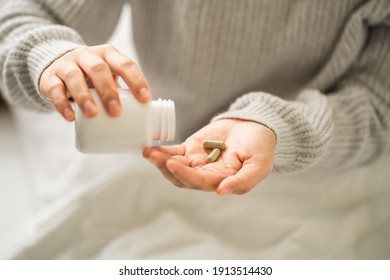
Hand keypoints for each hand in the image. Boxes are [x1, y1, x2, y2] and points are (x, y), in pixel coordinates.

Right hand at [39, 44, 151, 120]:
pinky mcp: (50, 78)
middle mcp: (87, 56)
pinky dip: (62, 104)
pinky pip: (55, 89)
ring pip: (74, 77)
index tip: (145, 100)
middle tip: (116, 112)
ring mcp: (67, 65)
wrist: (58, 65)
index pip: (125, 64)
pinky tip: (70, 117)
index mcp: (107, 55)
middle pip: (98, 69)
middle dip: (108, 91)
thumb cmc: (92, 76)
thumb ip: (122, 91)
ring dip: (84, 96)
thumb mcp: (109, 75)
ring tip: (93, 113)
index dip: (136, 81)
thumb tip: (143, 118)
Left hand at [143, 119, 275, 194]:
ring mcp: (197, 161)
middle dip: (166, 168)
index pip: (199, 182)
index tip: (171, 164)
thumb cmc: (261, 146)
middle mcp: (206, 174)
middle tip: (153, 156)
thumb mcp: (259, 164)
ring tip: (148, 152)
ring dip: (160, 160)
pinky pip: (174, 151)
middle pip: (181, 176)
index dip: (184, 175)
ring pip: (174, 165)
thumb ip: (243, 181)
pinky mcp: (191, 148)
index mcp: (221, 180)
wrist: (255, 125)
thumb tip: (221, 192)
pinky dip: (163, 150)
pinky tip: (151, 147)